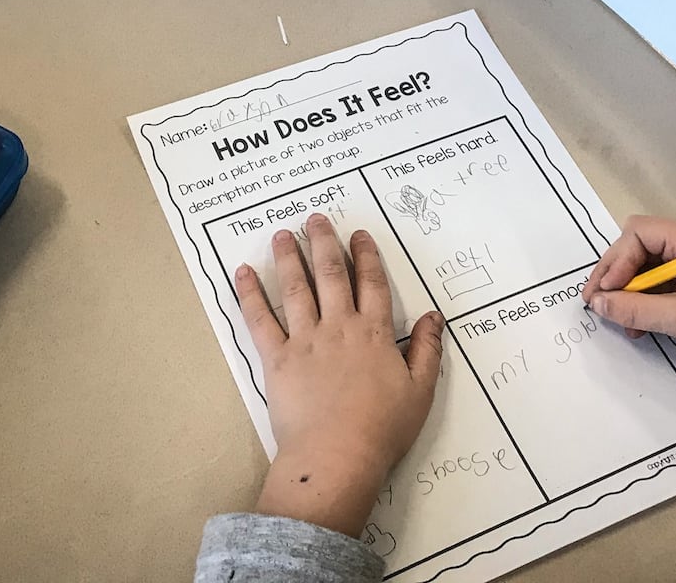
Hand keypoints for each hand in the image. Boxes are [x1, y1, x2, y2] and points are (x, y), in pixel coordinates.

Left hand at [236, 215, 443, 536]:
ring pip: (295, 288)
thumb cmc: (382, 429)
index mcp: (374, 333)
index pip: (371, 284)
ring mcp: (305, 340)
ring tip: (283, 234)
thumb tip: (433, 316)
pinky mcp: (276, 358)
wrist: (337, 455)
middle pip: (331, 275)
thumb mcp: (420, 391)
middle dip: (324, 243)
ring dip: (289, 258)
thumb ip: (426, 350)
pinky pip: (260, 320)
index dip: (366, 256)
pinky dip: (250, 294)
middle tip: (315, 219)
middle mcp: (338, 327)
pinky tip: (242, 272)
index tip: (359, 234)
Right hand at [585, 216, 675, 428]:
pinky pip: (662, 284)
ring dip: (629, 292)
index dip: (616, 261)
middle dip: (617, 275)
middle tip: (599, 305)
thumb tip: (598, 304)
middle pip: (640, 247)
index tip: (603, 294)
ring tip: (620, 321)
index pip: (639, 233)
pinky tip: (639, 324)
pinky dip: (645, 302)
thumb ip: (636, 309)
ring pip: (648, 267)